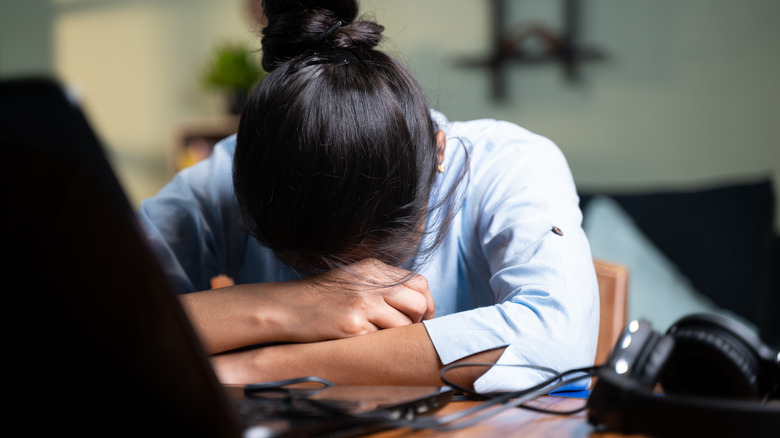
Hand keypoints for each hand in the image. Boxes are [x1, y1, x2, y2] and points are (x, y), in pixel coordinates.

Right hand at [277, 258, 434, 342]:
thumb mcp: (353, 280)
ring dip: (397, 335)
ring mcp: (363, 303)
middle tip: (406, 332)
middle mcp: (372, 283)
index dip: (426, 304)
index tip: (422, 318)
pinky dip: (377, 344)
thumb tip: (417, 302)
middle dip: (418, 322)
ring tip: (379, 336)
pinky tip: (361, 341)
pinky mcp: (354, 325)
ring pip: (404, 325)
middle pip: (418, 303)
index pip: (419, 283)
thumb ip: (382, 285)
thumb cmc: (321, 298)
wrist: (288, 308)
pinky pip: (382, 340)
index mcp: (374, 268)